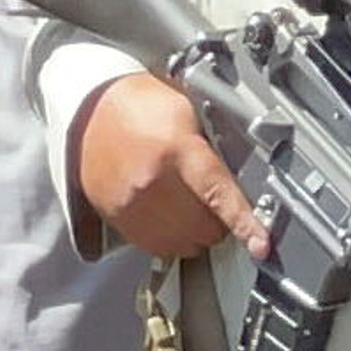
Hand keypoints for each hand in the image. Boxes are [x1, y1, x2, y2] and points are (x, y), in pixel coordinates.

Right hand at [76, 73, 257, 261]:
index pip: (218, 194)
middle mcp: (150, 182)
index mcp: (175, 150)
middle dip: (220, 219)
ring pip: (183, 243)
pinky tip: (170, 213)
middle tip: (214, 196)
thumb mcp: (188, 110)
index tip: (260, 244)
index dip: (243, 222)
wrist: (90, 107)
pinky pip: (155, 246)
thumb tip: (249, 175)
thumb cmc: (140, 104)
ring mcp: (129, 203)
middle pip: (205, 228)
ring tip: (190, 202)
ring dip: (196, 232)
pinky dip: (172, 238)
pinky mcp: (114, 216)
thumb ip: (217, 144)